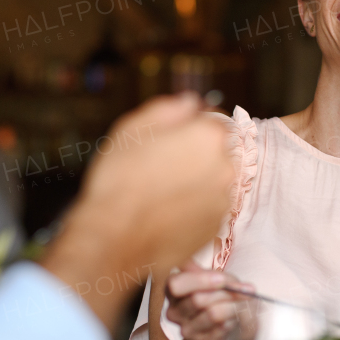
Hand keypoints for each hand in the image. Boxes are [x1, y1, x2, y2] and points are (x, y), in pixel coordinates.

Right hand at [41, 94, 234, 327]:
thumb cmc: (120, 181)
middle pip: (215, 152)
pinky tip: (165, 211)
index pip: (214, 120)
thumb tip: (189, 103)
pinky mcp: (214, 227)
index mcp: (208, 136)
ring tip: (160, 192)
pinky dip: (192, 208)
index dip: (192, 127)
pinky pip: (207, 208)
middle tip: (161, 166)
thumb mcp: (134, 128)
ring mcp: (222, 200)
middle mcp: (224, 166)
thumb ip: (168, 109)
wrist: (115, 237)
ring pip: (212, 182)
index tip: (174, 137)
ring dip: (194, 182)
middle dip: (194, 155)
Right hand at [165, 262, 255, 339]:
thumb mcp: (222, 281)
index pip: (176, 284)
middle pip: (197, 299)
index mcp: (174, 289)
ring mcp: (186, 330)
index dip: (199, 280)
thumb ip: (226, 280)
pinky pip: (223, 329)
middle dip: (225, 293)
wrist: (226, 329)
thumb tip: (242, 288)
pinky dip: (235, 320)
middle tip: (245, 291)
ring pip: (212, 314)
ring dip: (234, 307)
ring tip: (242, 304)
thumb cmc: (221, 297)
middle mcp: (174, 311)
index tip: (222, 280)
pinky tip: (237, 318)